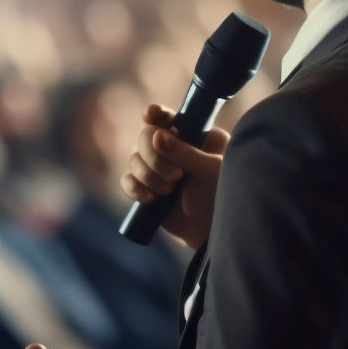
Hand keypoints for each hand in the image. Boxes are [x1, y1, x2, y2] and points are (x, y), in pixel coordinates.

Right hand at [122, 103, 229, 248]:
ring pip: (133, 158)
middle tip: (176, 177)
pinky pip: (127, 180)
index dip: (156, 115)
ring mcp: (158, 168)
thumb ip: (186, 153)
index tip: (149, 116)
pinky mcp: (147, 188)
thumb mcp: (210, 172)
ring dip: (147, 175)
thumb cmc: (220, 198)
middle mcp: (173, 148)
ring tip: (169, 191)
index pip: (170, 118)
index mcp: (194, 137)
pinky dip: (133, 187)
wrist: (211, 234)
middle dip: (154, 157)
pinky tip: (149, 199)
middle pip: (145, 137)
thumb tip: (158, 136)